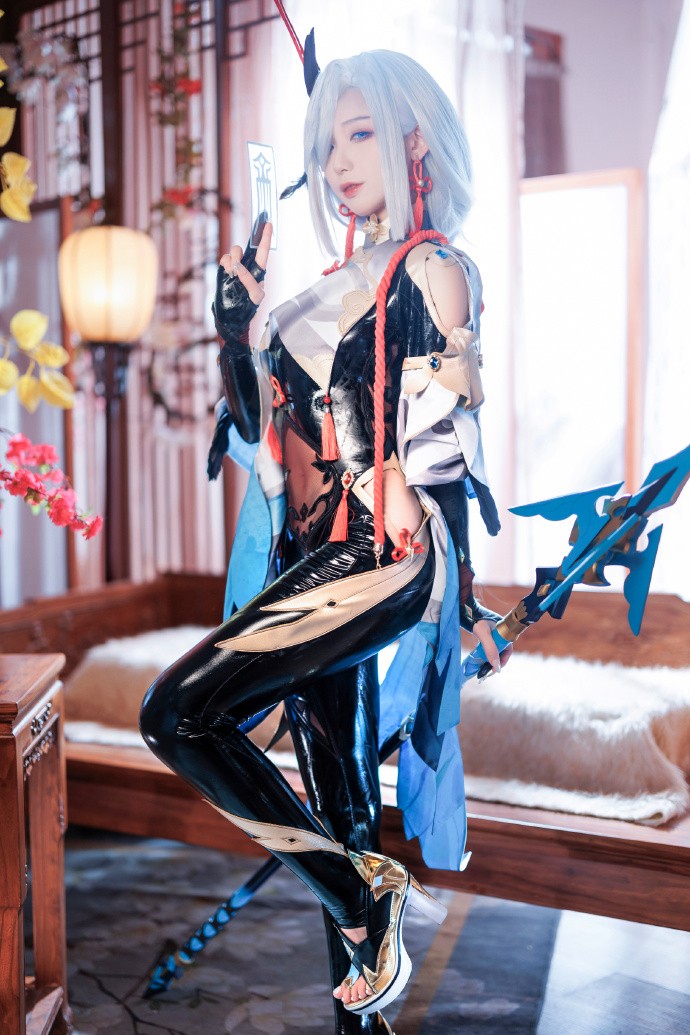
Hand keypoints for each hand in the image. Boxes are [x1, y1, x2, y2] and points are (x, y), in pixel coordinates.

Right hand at [213, 219, 272, 338]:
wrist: (232, 315)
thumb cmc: (248, 306)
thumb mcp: (255, 296)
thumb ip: (250, 281)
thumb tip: (238, 267)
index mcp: (259, 270)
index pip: (263, 251)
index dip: (265, 237)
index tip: (268, 223)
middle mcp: (247, 265)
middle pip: (245, 248)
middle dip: (240, 252)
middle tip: (236, 264)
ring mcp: (235, 267)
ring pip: (234, 252)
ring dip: (232, 260)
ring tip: (231, 273)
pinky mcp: (225, 270)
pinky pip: (224, 259)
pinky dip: (225, 263)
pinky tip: (227, 272)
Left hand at [472, 619, 512, 675]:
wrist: (468, 610)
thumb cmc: (477, 620)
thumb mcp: (483, 634)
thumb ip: (490, 649)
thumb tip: (496, 666)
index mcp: (506, 633)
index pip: (507, 651)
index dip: (502, 662)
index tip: (494, 670)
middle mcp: (502, 635)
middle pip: (501, 652)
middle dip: (495, 662)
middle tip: (486, 672)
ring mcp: (495, 635)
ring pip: (495, 651)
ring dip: (490, 659)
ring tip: (482, 668)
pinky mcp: (488, 635)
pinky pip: (489, 648)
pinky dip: (485, 654)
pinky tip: (479, 660)